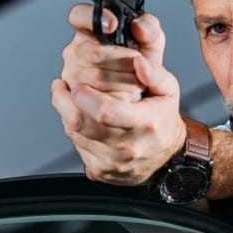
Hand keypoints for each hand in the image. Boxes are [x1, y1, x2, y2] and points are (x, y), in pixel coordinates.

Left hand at [52, 4, 185, 185]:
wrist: (165, 158)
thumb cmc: (162, 120)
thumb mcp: (168, 91)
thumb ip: (155, 73)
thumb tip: (139, 61)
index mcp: (146, 124)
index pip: (106, 111)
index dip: (85, 95)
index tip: (78, 84)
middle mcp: (128, 147)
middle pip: (81, 122)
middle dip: (64, 101)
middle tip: (66, 86)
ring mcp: (112, 163)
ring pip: (74, 134)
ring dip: (68, 113)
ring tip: (77, 100)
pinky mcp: (99, 171)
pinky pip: (76, 146)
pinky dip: (75, 130)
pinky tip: (84, 119)